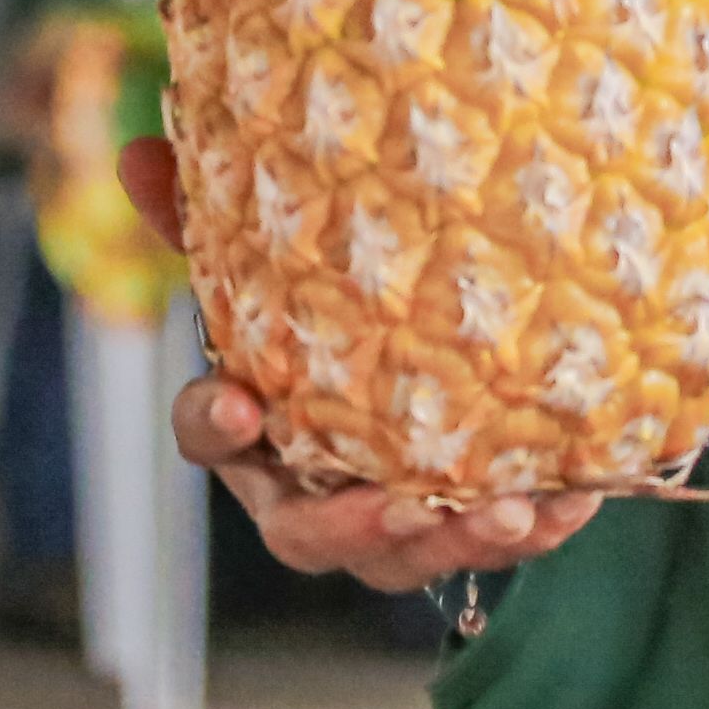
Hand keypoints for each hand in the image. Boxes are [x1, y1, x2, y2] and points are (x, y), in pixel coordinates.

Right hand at [124, 135, 605, 594]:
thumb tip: (135, 151)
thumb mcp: (259, 266)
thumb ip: (197, 216)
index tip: (239, 404)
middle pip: (310, 536)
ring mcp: (384, 523)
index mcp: (248, 429)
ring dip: (458, 540)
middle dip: (359, 526)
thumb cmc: (310, 316)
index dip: (216, 426)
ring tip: (509, 511)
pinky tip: (573, 495)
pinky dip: (535, 527)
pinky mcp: (455, 527)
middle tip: (406, 504)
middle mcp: (307, 492)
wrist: (406, 363)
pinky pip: (490, 543)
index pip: (207, 438)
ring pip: (408, 558)